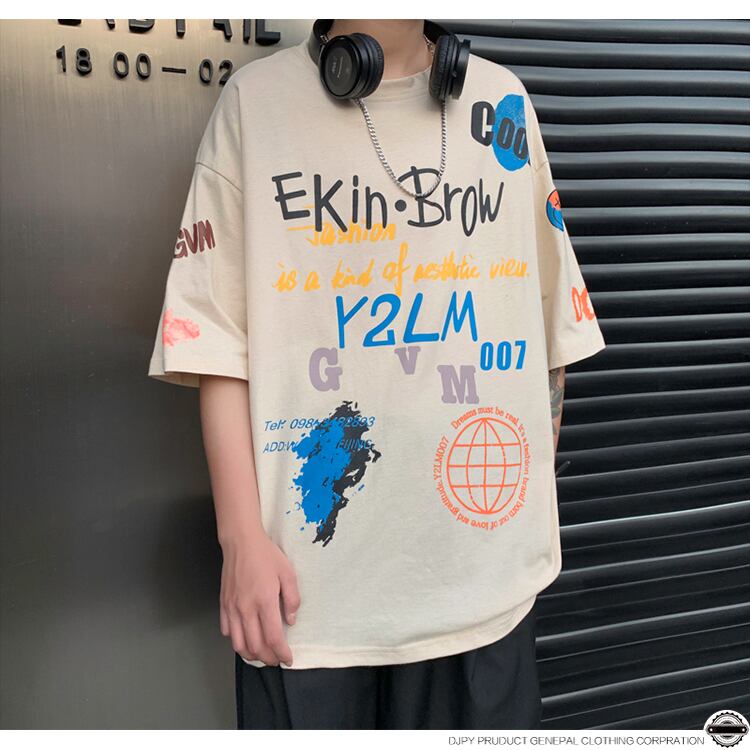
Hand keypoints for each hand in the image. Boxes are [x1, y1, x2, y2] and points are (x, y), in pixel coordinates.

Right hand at [219, 531, 299, 666]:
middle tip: (277, 659)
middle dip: (268, 658)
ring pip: (238, 644)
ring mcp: (232, 608)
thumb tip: (291, 620)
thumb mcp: (288, 573)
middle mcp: (246, 609)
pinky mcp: (223, 605)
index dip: (282, 653)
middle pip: (256, 647)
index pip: (273, 638)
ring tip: (262, 655)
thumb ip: (292, 599)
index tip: (288, 658)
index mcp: (265, 602)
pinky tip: (245, 638)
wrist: (241, 542)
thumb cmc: (266, 555)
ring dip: (251, 655)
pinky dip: (237, 641)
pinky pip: (227, 631)